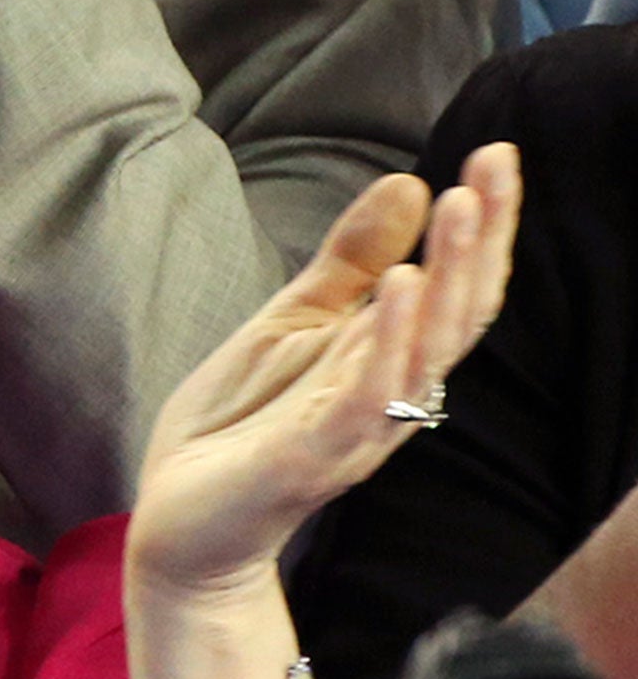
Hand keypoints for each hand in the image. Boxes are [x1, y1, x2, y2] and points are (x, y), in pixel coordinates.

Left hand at [130, 142, 520, 603]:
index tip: (495, 154)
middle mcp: (388, 395)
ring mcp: (355, 429)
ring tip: (459, 208)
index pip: (455, 289)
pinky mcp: (312, 459)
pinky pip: (366, 401)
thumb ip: (347, 264)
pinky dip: (388, 346)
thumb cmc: (238, 427)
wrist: (180, 524)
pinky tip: (400, 289)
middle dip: (481, 239)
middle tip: (497, 164)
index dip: (482, 227)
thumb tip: (409, 185)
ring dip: (447, 279)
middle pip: (457, 315)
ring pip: (425, 354)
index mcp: (384, 361)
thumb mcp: (291, 325)